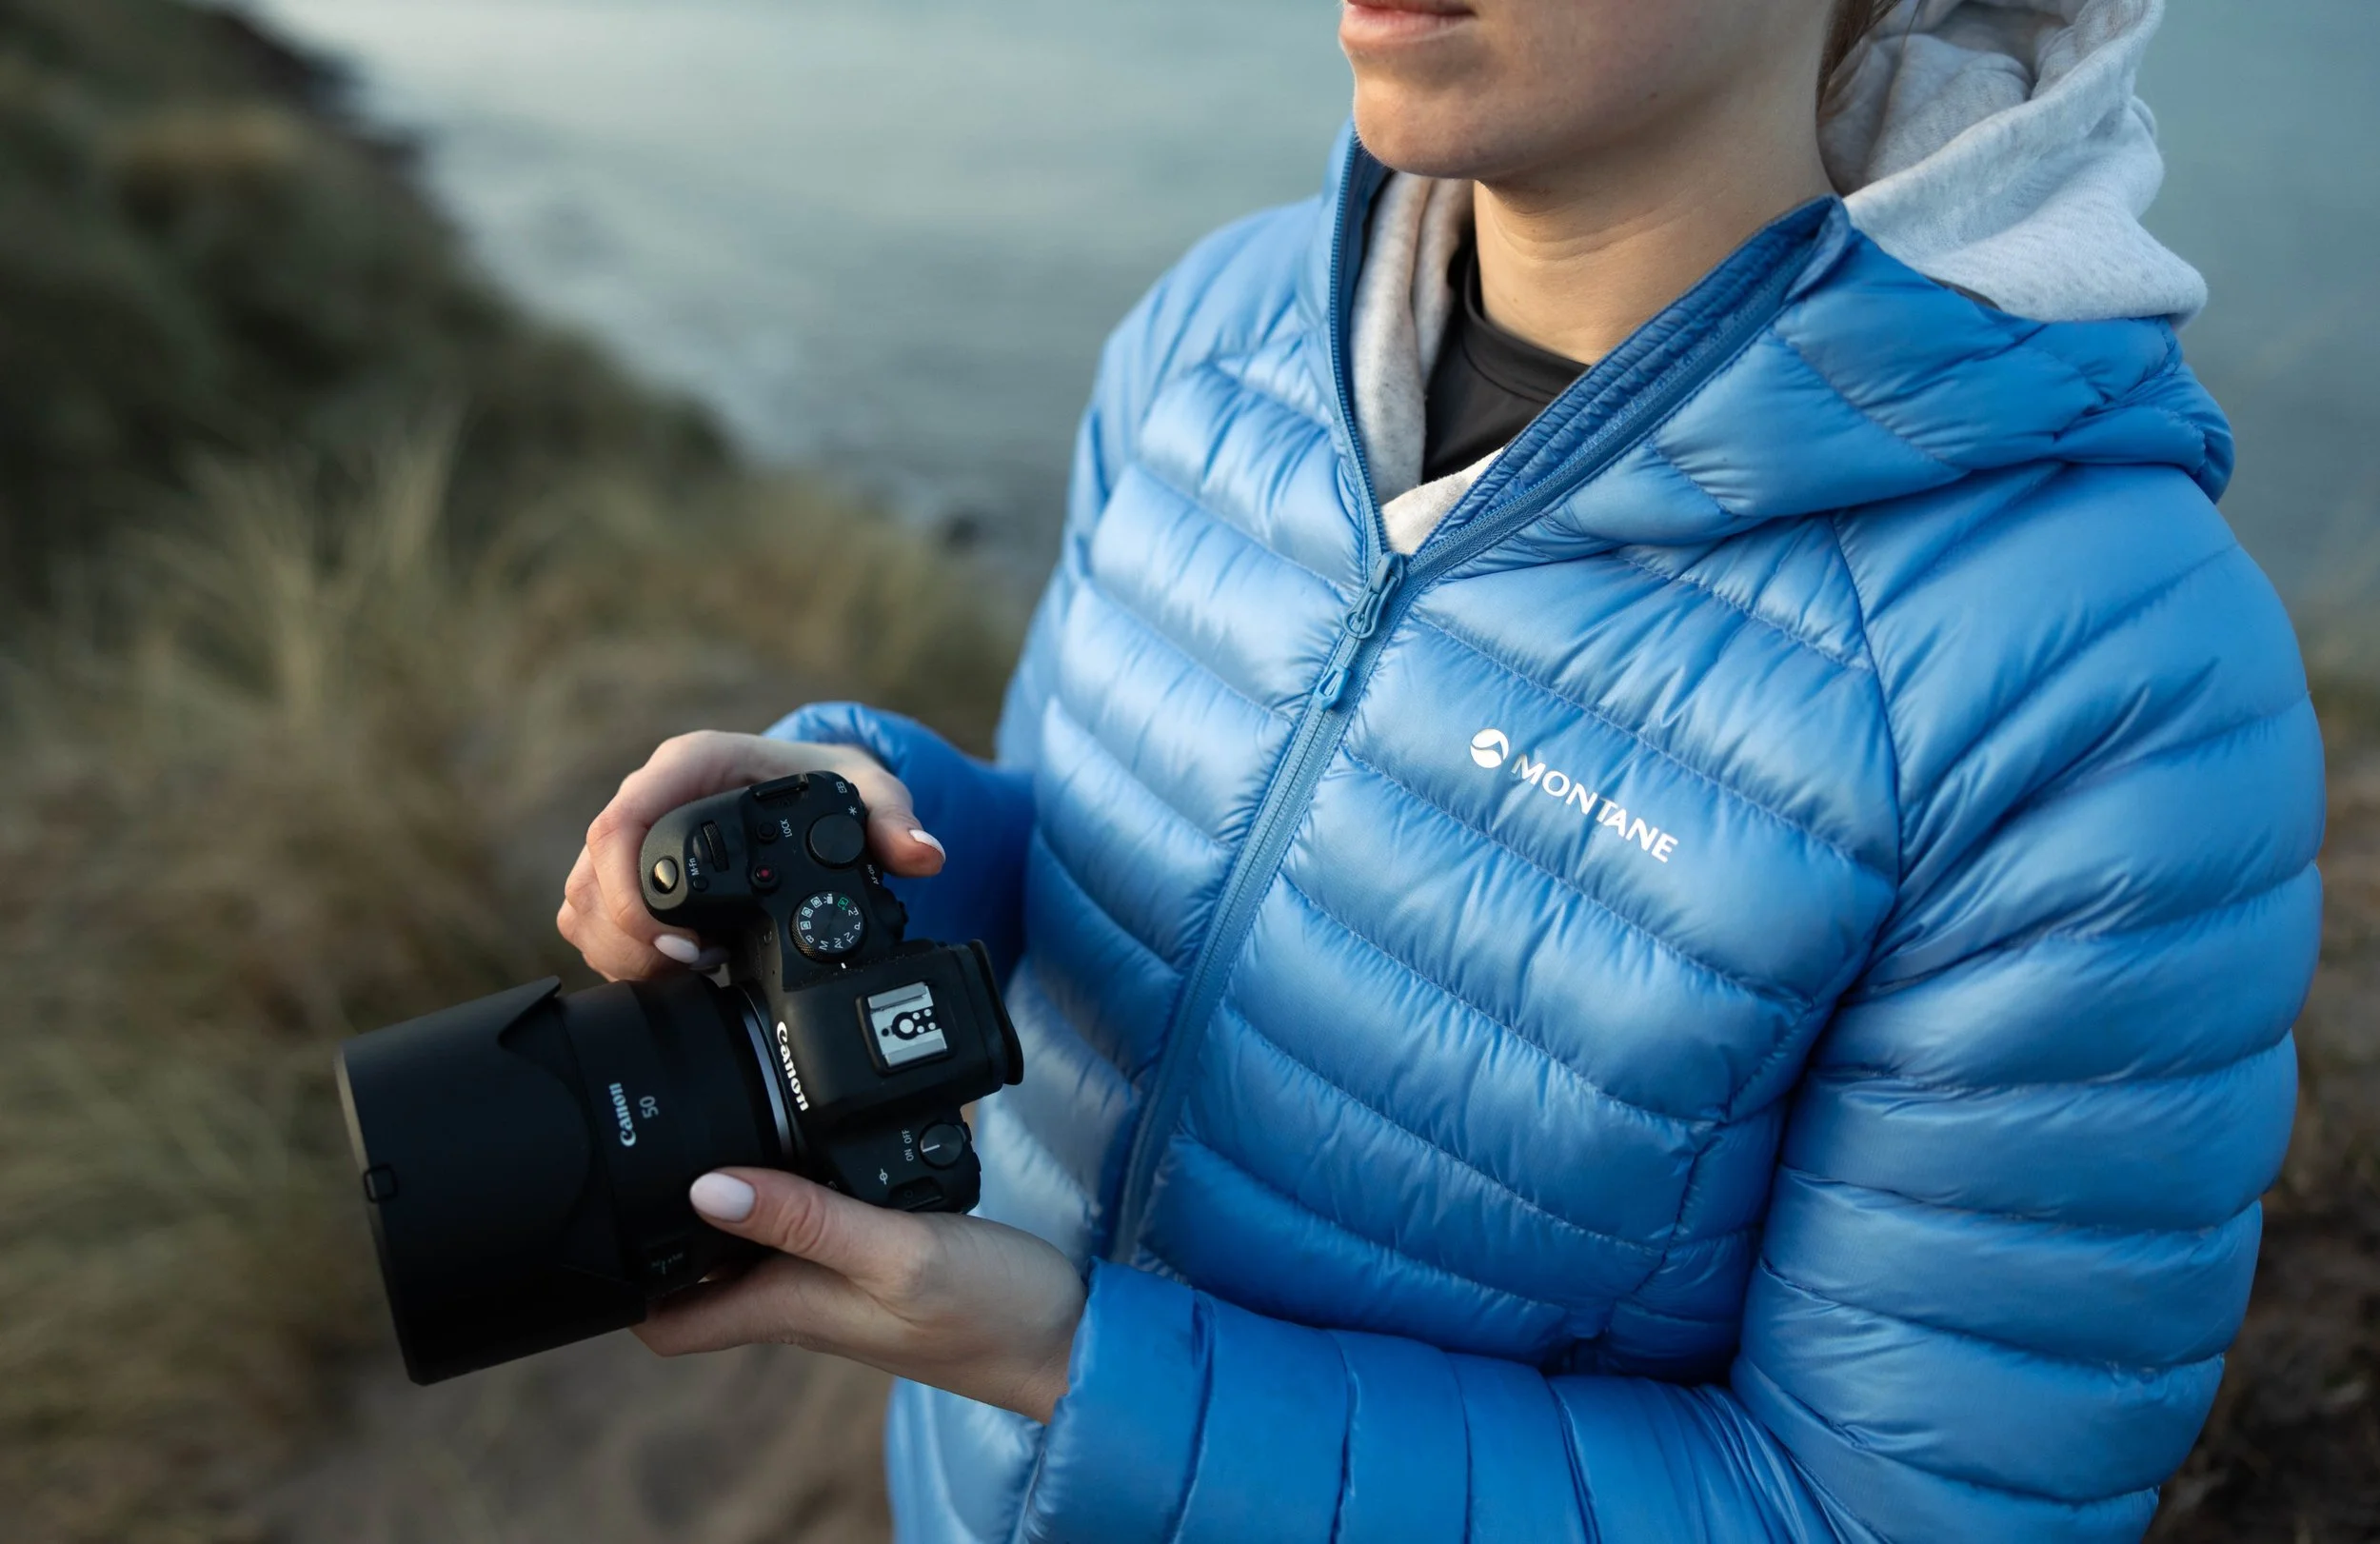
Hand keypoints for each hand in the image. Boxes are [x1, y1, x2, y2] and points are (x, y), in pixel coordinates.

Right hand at [558, 730, 945, 979]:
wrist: (808, 782)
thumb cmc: (825, 779)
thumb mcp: (868, 791)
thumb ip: (893, 821)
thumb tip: (924, 855)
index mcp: (694, 765)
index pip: (623, 819)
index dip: (628, 887)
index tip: (675, 940)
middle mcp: (651, 796)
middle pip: (591, 873)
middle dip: (628, 936)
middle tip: (691, 966)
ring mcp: (633, 838)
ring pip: (582, 904)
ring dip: (622, 951)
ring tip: (691, 970)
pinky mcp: (628, 876)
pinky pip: (593, 921)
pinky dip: (622, 955)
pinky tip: (676, 971)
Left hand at [638, 1167, 1083, 1423]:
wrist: (1071, 1340)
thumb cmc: (992, 1311)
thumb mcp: (895, 1250)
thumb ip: (806, 1216)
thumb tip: (704, 1188)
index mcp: (789, 1305)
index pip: (666, 1320)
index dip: (618, 1276)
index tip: (597, 1210)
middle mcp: (803, 1298)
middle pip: (700, 1274)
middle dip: (663, 1222)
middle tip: (644, 1143)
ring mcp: (840, 1283)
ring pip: (753, 1246)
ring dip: (727, 1201)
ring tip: (711, 1129)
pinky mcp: (880, 1263)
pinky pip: (810, 1231)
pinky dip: (792, 1193)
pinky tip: (808, 1150)